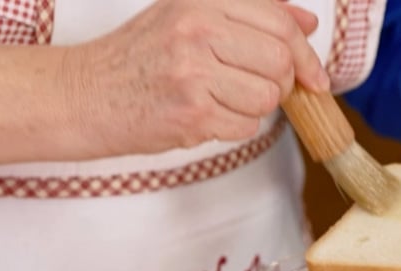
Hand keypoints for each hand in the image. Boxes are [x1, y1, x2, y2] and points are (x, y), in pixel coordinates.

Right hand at [62, 0, 328, 156]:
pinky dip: (235, 128)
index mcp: (202, 1)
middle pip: (280, 62)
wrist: (85, 95)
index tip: (315, 77)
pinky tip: (207, 118)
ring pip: (266, 98)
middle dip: (281, 84)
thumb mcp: (187, 16)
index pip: (280, 24)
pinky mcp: (190, 114)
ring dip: (255, 108)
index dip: (306, 55)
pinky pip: (244, 127)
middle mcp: (198, 30)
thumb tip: (307, 23)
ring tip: (223, 102)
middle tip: (257, 90)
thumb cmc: (138, 58)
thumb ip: (250, 14)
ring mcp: (194, 73)